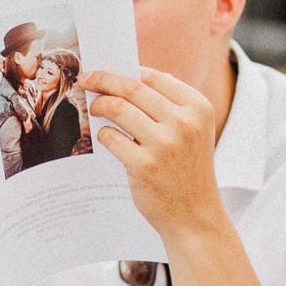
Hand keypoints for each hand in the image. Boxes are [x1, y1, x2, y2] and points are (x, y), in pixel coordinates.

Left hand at [78, 66, 221, 244]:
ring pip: (118, 108)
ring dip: (99, 105)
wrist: (195, 214)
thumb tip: (131, 77)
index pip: (154, 77)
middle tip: (86, 79)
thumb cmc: (187, 169)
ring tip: (94, 107)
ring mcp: (164, 144)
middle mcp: (184, 122)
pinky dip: (103, 134)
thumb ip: (170, 105)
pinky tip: (105, 137)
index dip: (125, 71)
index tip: (106, 71)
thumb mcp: (194, 131)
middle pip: (131, 88)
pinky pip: (111, 137)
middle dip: (103, 80)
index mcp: (198, 107)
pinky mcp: (144, 165)